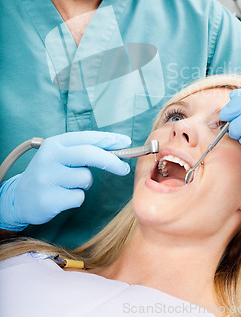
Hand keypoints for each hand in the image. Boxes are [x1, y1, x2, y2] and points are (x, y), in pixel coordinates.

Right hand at [0, 131, 130, 230]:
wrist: (18, 198)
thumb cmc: (48, 174)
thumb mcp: (59, 155)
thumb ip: (82, 150)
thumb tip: (116, 147)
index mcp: (54, 143)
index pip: (87, 137)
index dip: (109, 139)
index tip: (126, 142)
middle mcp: (49, 157)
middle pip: (89, 154)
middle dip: (111, 161)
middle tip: (123, 168)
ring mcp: (47, 178)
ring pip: (85, 179)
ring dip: (85, 184)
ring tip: (68, 185)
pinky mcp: (48, 199)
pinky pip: (78, 197)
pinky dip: (76, 199)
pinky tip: (62, 197)